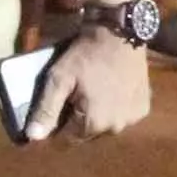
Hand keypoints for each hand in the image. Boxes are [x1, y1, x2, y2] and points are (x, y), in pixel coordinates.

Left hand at [26, 27, 154, 140]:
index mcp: (94, 124)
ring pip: (105, 126)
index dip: (55, 129)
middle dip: (75, 121)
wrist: (120, 35)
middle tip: (69, 98)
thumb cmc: (85, 56)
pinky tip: (108, 91)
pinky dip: (113, 109)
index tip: (51, 111)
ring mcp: (133, 119)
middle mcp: (116, 128)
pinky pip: (122, 116)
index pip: (67, 141)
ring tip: (88, 94)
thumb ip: (46, 109)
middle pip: (86, 134)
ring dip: (95, 116)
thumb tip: (33, 137)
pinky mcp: (143, 108)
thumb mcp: (59, 79)